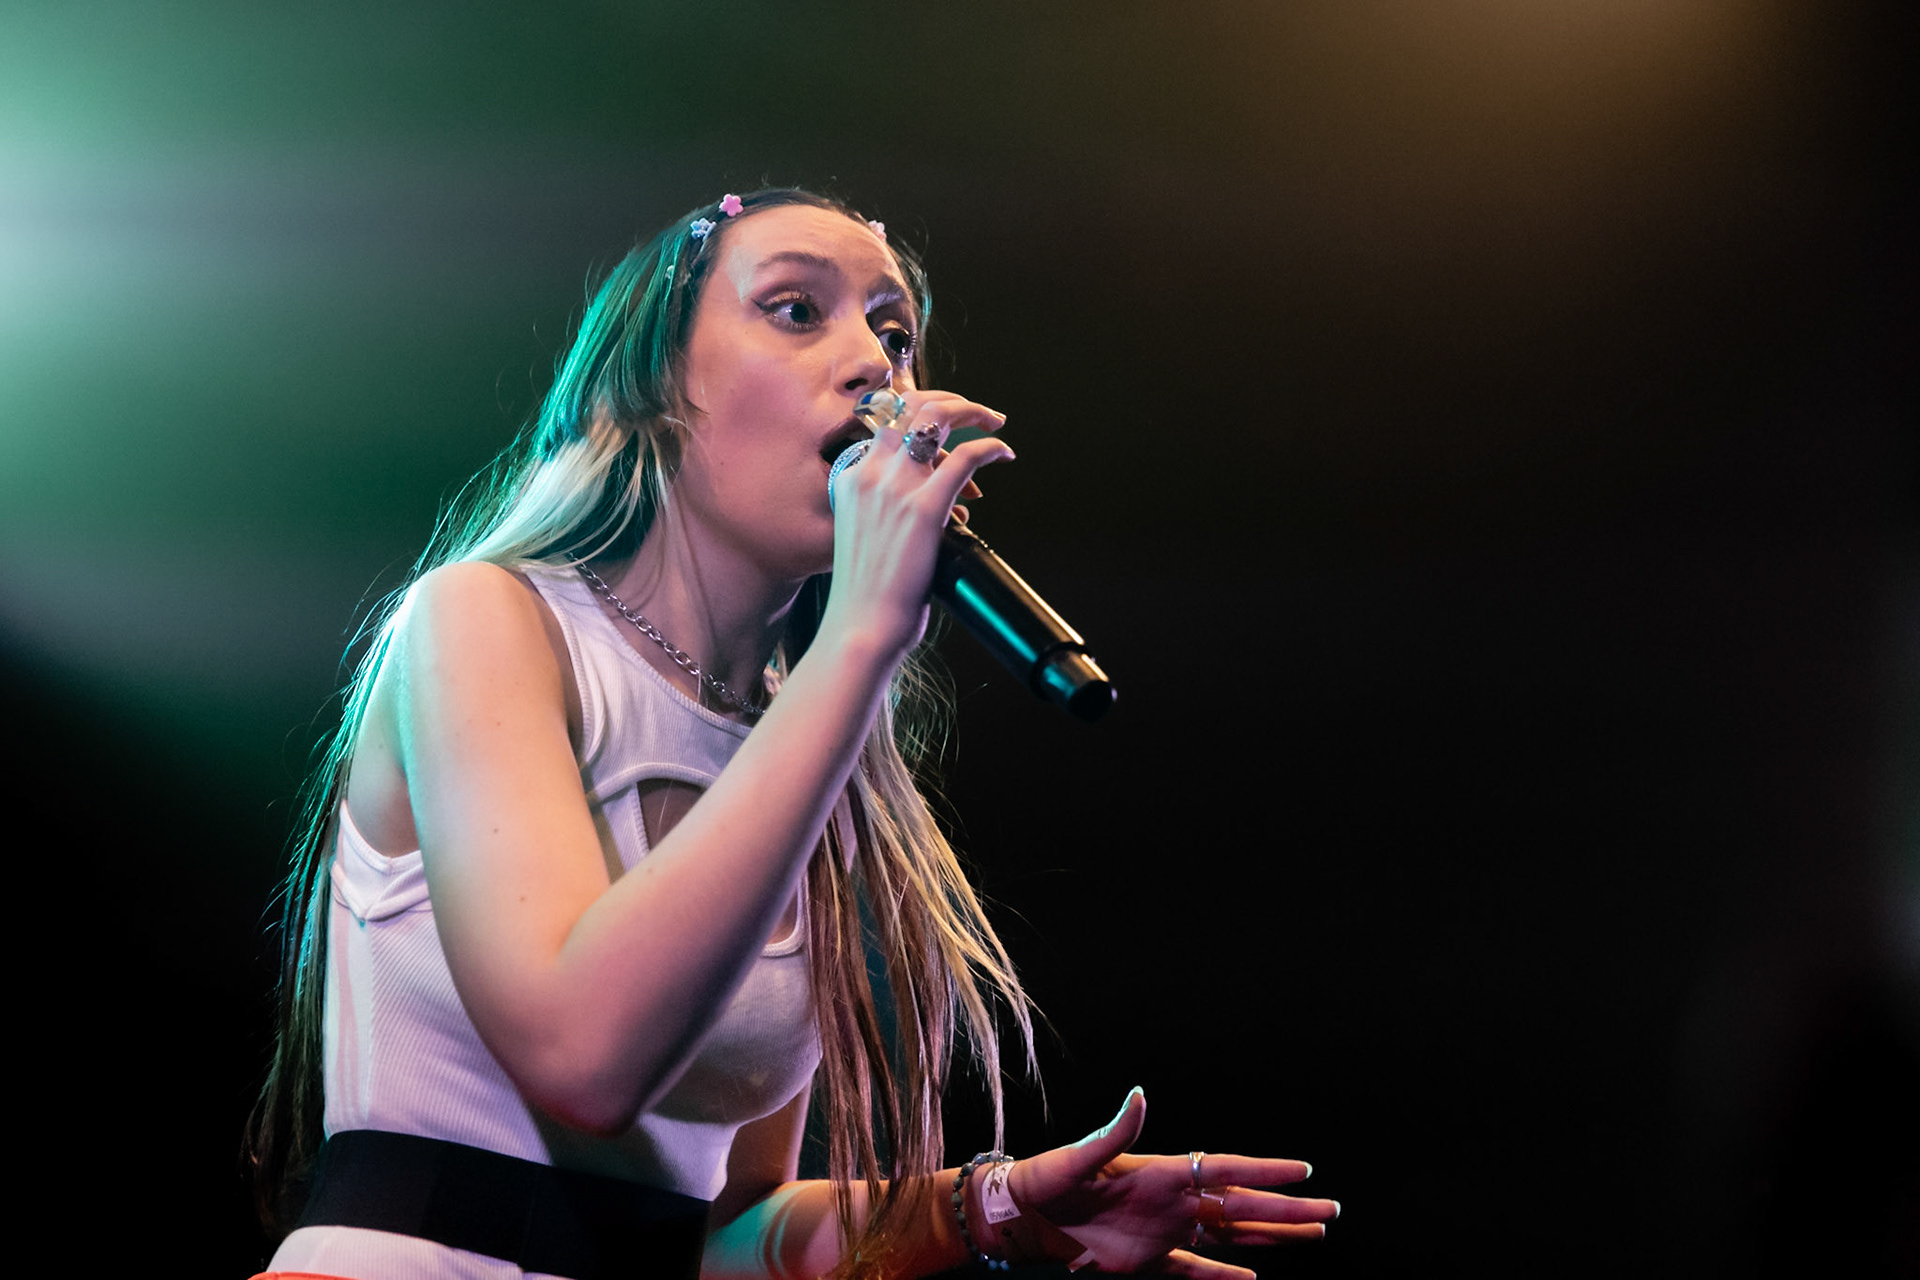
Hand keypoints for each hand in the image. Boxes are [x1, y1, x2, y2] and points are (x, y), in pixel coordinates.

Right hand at [821, 389, 1010, 660]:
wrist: (860, 626)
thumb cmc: (868, 594)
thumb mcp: (864, 535)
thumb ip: (889, 508)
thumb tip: (941, 502)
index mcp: (851, 478)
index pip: (884, 421)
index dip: (919, 414)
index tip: (945, 425)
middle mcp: (870, 473)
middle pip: (909, 406)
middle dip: (950, 400)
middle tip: (978, 412)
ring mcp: (895, 487)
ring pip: (936, 418)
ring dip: (973, 411)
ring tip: (995, 422)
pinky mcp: (924, 507)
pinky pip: (965, 457)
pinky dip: (990, 448)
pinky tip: (1004, 454)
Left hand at [1005, 1088, 1336, 1277]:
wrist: (1019, 1218)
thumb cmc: (1045, 1181)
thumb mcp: (1077, 1158)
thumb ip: (1113, 1132)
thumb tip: (1138, 1095)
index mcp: (1159, 1172)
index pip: (1224, 1170)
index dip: (1263, 1171)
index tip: (1304, 1170)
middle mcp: (1171, 1200)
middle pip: (1241, 1205)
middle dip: (1285, 1209)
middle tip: (1330, 1212)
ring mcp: (1163, 1231)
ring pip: (1230, 1234)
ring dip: (1269, 1235)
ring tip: (1311, 1234)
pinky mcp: (1148, 1261)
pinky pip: (1196, 1269)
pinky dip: (1223, 1274)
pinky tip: (1253, 1278)